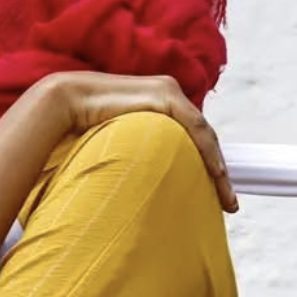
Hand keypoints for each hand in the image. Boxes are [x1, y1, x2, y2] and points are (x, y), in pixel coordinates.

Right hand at [41, 71, 237, 212]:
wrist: (67, 102)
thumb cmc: (86, 127)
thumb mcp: (123, 144)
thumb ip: (141, 156)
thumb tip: (147, 187)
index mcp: (161, 107)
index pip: (194, 141)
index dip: (208, 169)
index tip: (217, 200)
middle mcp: (169, 96)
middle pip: (203, 140)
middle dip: (219, 175)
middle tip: (229, 204)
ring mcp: (169, 92)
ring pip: (204, 135)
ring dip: (218, 168)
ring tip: (225, 197)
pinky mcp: (165, 94)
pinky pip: (195, 127)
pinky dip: (208, 151)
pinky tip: (216, 172)